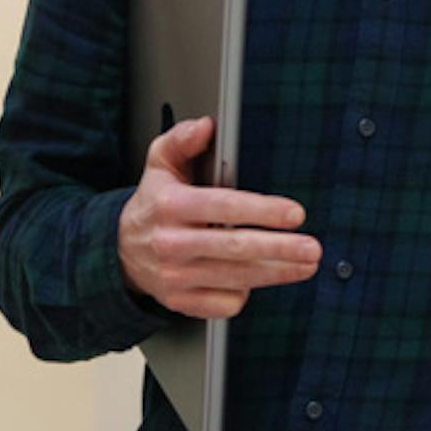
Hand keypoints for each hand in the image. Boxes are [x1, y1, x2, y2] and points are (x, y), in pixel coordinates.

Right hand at [116, 116, 319, 317]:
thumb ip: (182, 140)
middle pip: (235, 248)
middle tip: (311, 249)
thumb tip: (206, 126)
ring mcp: (174, 276)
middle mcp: (170, 243)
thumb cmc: (153, 203)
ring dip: (276, 274)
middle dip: (279, 249)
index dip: (262, 211)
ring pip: (235, 279)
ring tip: (305, 265)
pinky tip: (256, 280)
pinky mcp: (179, 301)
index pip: (223, 206)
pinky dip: (244, 294)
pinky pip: (224, 304)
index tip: (295, 214)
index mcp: (170, 205)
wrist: (119, 251)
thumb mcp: (160, 164)